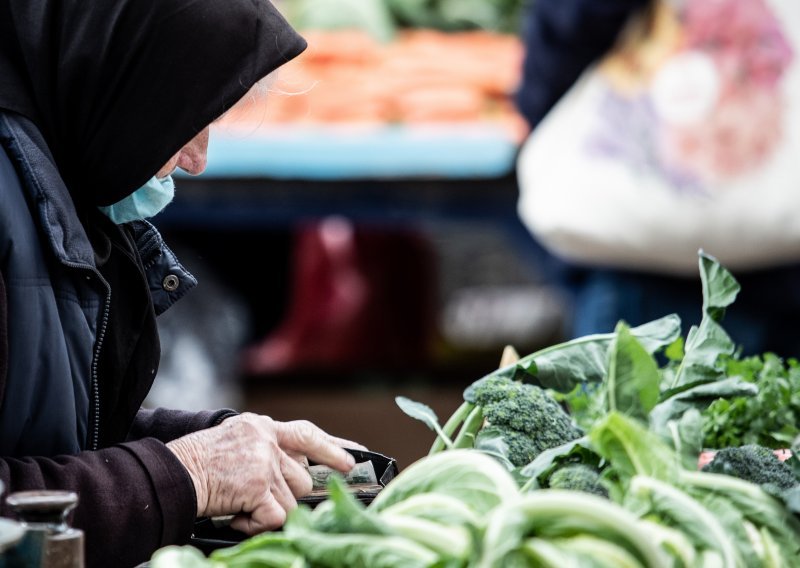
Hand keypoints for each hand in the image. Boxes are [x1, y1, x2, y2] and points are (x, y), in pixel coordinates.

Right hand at [166, 413, 361, 533]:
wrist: (171, 473)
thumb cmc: (194, 463)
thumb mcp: (234, 440)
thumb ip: (264, 448)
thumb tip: (296, 471)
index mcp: (261, 427)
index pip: (306, 434)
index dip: (331, 448)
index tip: (349, 461)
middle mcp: (267, 440)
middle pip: (302, 479)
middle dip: (284, 497)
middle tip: (254, 499)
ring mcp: (264, 462)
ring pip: (290, 502)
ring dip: (265, 512)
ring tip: (238, 506)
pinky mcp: (259, 485)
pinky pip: (276, 517)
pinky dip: (256, 525)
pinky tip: (236, 516)